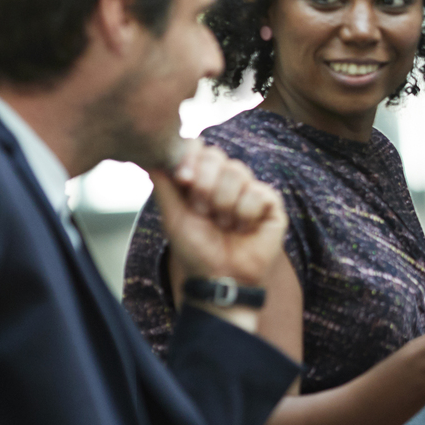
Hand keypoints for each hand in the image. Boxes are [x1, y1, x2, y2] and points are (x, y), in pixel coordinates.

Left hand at [148, 140, 286, 288]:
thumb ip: (164, 185)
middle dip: (205, 186)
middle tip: (204, 212)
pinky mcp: (271, 202)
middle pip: (217, 155)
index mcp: (202, 179)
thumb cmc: (196, 250)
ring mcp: (250, 189)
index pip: (199, 147)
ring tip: (224, 225)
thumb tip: (154, 157)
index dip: (191, 158)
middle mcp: (226, 180)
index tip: (183, 179)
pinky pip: (258, 192)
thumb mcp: (173, 217)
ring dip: (225, 205)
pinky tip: (244, 228)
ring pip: (238, 172)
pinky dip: (245, 214)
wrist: (220, 277)